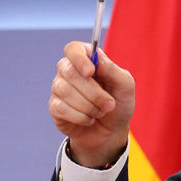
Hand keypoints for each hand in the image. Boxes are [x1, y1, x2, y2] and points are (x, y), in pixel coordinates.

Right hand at [49, 41, 134, 167]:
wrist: (112, 131)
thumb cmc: (119, 103)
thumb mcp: (125, 86)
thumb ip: (113, 70)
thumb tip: (97, 58)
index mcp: (88, 60)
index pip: (73, 49)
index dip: (79, 58)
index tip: (91, 72)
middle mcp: (70, 70)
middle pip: (70, 72)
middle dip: (93, 92)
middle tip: (109, 103)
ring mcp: (59, 88)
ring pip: (65, 91)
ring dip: (89, 106)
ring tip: (100, 112)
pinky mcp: (55, 107)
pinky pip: (61, 108)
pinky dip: (80, 117)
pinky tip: (89, 119)